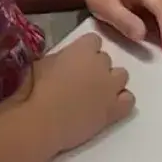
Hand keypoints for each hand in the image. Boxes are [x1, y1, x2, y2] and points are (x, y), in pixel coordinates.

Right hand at [25, 33, 133, 153]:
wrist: (40, 121)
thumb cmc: (33, 91)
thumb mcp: (41, 63)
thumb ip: (59, 58)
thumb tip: (64, 62)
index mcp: (82, 49)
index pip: (94, 40)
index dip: (85, 50)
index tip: (76, 60)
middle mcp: (101, 63)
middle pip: (106, 59)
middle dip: (96, 68)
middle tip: (81, 81)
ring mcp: (110, 86)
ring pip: (121, 76)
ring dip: (110, 82)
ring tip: (96, 94)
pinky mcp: (114, 109)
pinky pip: (129, 100)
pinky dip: (121, 101)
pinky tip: (108, 107)